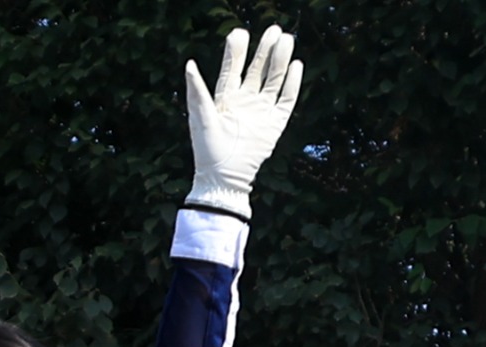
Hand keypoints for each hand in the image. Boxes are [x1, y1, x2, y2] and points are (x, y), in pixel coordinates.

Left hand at [183, 27, 303, 217]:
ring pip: (274, 79)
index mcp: (225, 98)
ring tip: (286, 40)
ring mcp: (261, 110)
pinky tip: (296, 66)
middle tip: (273, 30)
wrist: (223, 176)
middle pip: (257, 69)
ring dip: (280, 60)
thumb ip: (197, 91)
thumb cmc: (207, 149)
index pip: (232, 68)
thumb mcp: (201, 116)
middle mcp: (245, 101)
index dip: (236, 51)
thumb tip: (189, 64)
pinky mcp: (275, 123)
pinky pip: (287, 99)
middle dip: (265, 49)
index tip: (239, 32)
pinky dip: (293, 83)